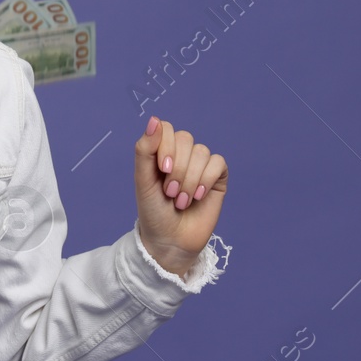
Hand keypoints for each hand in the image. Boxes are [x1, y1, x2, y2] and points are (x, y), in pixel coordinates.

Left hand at [133, 115, 226, 274]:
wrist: (170, 240)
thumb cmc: (153, 212)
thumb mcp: (143, 181)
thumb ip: (145, 150)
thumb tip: (154, 119)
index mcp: (160, 151)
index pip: (166, 128)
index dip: (166, 146)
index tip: (161, 170)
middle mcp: (182, 155)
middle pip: (186, 138)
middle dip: (177, 169)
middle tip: (170, 192)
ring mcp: (200, 166)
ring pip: (202, 152)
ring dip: (190, 179)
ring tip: (181, 200)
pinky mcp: (217, 178)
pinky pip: (218, 163)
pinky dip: (207, 180)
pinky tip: (198, 196)